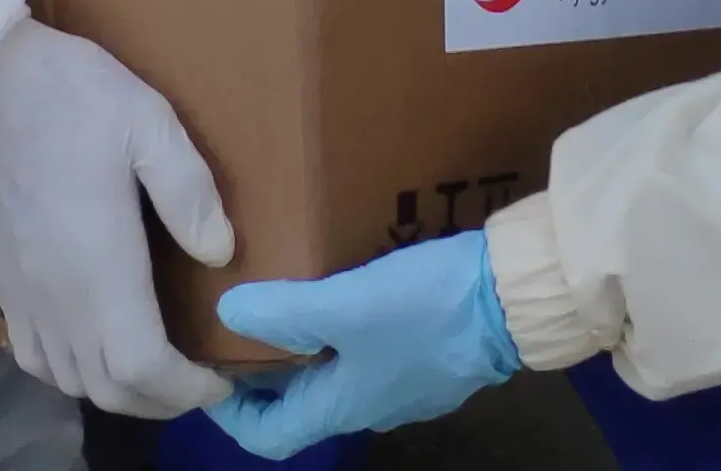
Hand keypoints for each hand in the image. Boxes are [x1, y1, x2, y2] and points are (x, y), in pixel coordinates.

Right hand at [0, 19, 234, 416]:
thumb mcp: (149, 123)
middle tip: (201, 381)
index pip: (143, 368)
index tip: (222, 379)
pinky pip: (38, 361)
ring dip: (121, 394)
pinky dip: (75, 375)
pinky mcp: (2, 289)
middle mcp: (60, 302)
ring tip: (159, 372)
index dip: (187, 388)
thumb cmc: (69, 99)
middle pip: (110, 391)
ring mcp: (25, 300)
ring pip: (73, 383)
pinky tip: (96, 351)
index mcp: (100, 270)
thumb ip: (189, 192)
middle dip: (162, 401)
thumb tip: (221, 254)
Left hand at [206, 233, 518, 457]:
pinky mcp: (432, 354)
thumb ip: (284, 312)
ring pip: (338, 374)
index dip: (233, 417)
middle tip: (238, 323)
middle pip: (303, 402)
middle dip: (265, 371)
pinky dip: (344, 331)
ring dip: (305, 347)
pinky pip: (373, 351)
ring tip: (285, 295)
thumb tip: (226, 315)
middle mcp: (374, 406)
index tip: (207, 377)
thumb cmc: (425, 309)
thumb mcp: (346, 304)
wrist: (513, 298)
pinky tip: (345, 284)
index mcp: (347, 405)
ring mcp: (407, 383)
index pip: (272, 437)